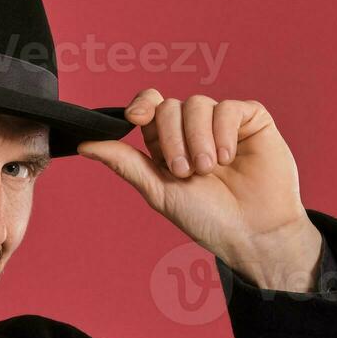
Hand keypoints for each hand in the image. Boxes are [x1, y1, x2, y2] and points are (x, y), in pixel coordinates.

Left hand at [77, 89, 322, 291]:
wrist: (252, 233)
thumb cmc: (207, 218)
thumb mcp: (158, 191)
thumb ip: (124, 163)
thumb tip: (84, 145)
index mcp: (167, 143)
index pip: (150, 106)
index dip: (142, 105)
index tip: (135, 118)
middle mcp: (193, 129)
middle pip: (169, 106)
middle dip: (172, 139)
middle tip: (185, 172)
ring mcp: (222, 123)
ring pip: (197, 104)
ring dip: (197, 139)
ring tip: (208, 169)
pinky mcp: (251, 120)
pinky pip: (229, 107)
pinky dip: (223, 131)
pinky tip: (227, 156)